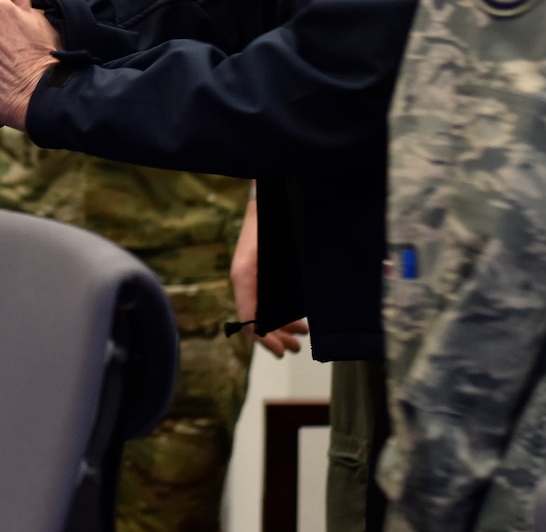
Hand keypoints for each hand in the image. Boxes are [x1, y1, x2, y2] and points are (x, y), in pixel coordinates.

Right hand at [231, 193, 308, 356]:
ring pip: (265, 309)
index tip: (280, 350)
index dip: (264, 338)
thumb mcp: (266, 261)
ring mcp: (255, 275)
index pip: (249, 319)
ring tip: (301, 333)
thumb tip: (266, 326)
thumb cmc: (270, 224)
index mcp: (244, 278)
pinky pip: (270, 297)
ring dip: (282, 325)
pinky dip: (283, 309)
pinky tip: (299, 315)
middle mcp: (247, 279)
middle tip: (295, 347)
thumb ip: (266, 293)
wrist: (271, 196)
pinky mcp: (263, 271)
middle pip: (257, 319)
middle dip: (276, 335)